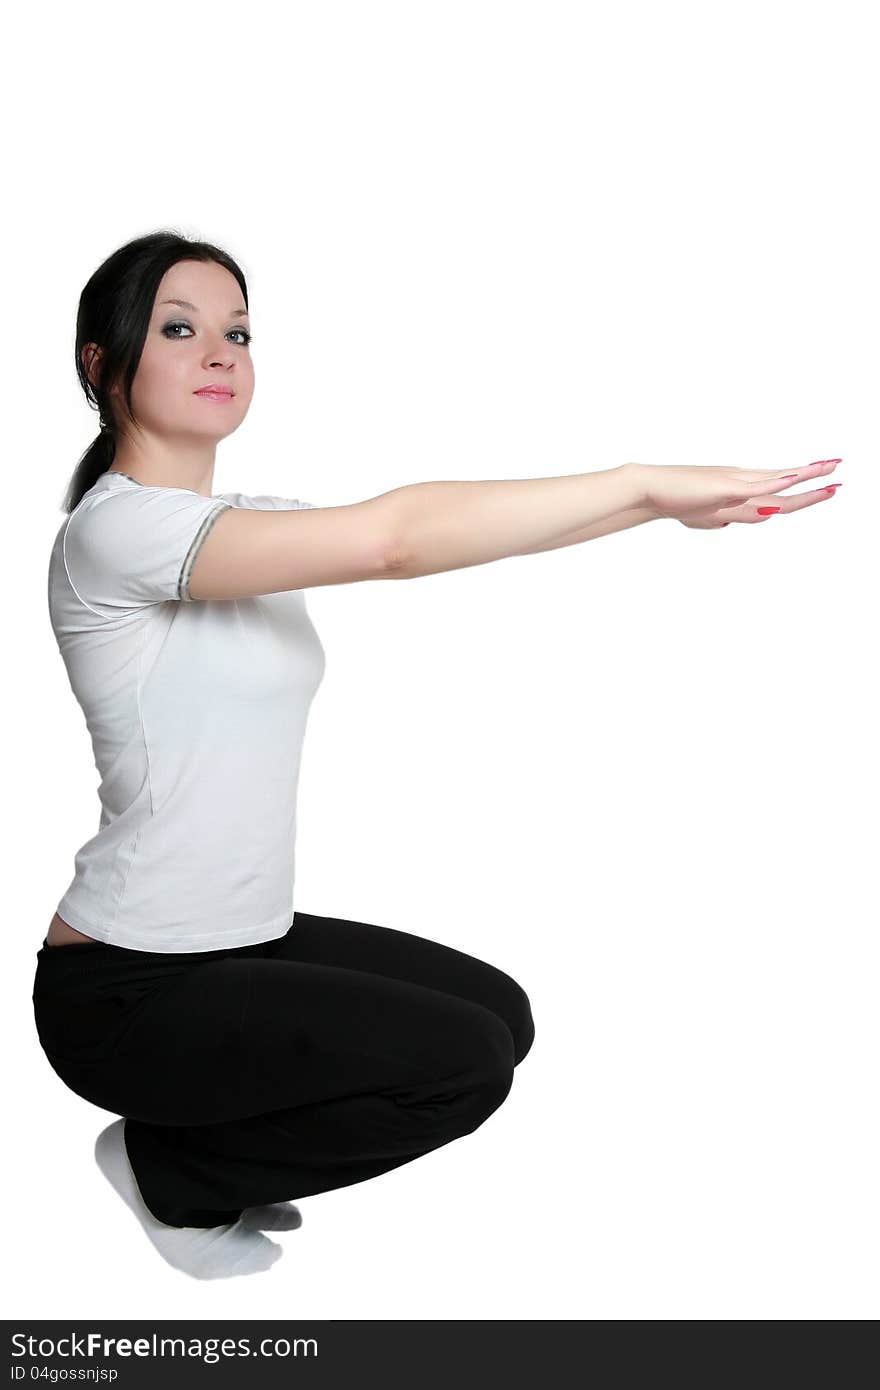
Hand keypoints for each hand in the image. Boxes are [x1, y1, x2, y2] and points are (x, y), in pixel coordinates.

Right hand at [630, 459, 841, 528]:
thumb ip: (726, 519)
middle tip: (838, 472)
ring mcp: (735, 482)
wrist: (651, 490)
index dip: (802, 491)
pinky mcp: (725, 486)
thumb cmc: (675, 501)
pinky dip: (778, 483)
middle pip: (785, 485)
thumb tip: (736, 523)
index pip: (778, 491)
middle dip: (813, 482)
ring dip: (805, 476)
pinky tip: (796, 479)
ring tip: (829, 470)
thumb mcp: (707, 518)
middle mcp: (742, 482)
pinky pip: (757, 485)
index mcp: (739, 491)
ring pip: (778, 480)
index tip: (825, 485)